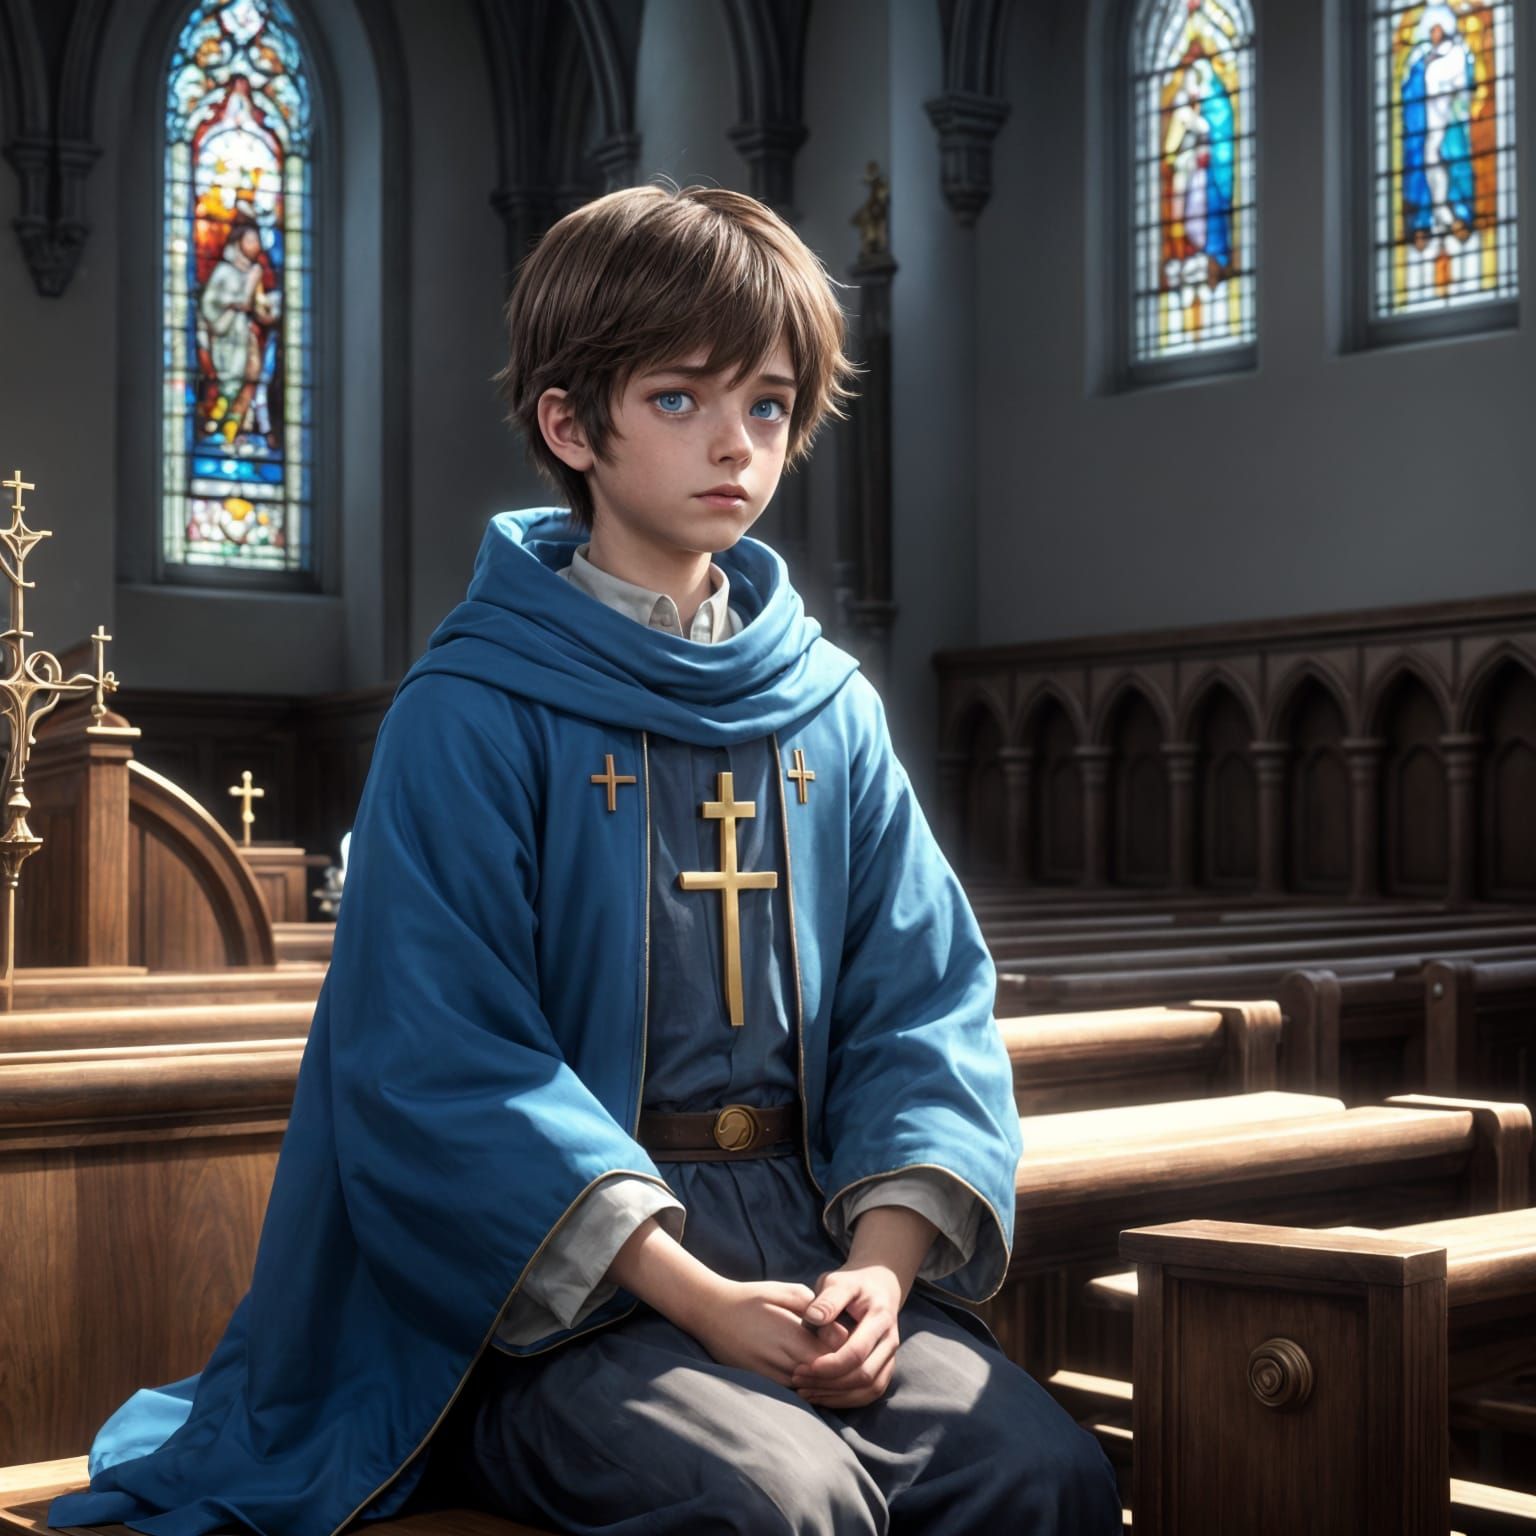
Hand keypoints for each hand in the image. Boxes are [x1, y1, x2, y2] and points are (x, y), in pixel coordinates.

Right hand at [689, 1279, 830, 1388]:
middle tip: (840, 1353)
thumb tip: (835, 1324)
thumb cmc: (750, 1298)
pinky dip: (803, 1385)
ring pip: (807, 1388)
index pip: (831, 1354)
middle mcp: (780, 1359)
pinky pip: (791, 1391)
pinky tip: (807, 1372)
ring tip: (826, 1363)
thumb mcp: (783, 1290)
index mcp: (789, 1334)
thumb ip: (812, 1305)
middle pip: (821, 1375)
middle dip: (835, 1367)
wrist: (710, 1312)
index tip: (844, 1337)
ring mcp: (768, 1375)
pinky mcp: (759, 1382)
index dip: (843, 1349)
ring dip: (819, 1379)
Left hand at [790, 1263, 903, 1408]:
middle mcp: (890, 1341)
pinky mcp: (885, 1368)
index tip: (801, 1367)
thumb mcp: (839, 1282)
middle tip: (797, 1380)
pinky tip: (821, 1396)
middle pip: (864, 1376)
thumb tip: (812, 1317)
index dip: (829, 1365)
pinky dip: (845, 1400)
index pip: (857, 1352)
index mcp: (880, 1318)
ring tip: (805, 1393)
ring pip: (869, 1390)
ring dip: (836, 1396)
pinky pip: (869, 1393)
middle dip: (828, 1384)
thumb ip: (828, 1299)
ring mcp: (890, 1357)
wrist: (878, 1287)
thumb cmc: (853, 1284)